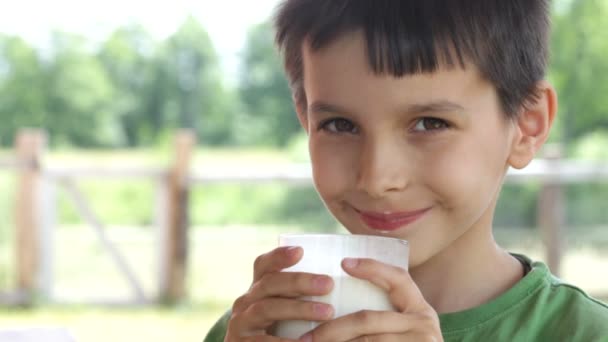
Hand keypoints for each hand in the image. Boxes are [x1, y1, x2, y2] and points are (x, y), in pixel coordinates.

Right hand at [225, 246, 334, 340]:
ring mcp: (240, 324)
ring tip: (327, 312)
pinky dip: (287, 341)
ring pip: (266, 308)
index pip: (263, 265)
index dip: (279, 256)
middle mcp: (245, 303)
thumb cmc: (287, 335)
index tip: (301, 251)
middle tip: (328, 284)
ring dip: (298, 308)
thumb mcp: (291, 315)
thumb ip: (305, 298)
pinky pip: (263, 341)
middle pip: (269, 283)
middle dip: (299, 281)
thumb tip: (342, 282)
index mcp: (258, 290)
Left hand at [300, 258, 441, 341]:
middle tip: (307, 337)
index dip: (372, 268)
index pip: (398, 278)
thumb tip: (336, 298)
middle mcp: (424, 324)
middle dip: (332, 328)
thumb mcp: (405, 329)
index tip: (344, 263)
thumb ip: (384, 316)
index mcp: (420, 309)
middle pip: (368, 318)